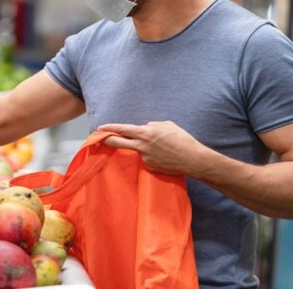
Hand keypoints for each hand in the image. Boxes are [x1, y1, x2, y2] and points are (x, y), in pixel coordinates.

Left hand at [97, 121, 212, 176]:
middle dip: (108, 140)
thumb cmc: (182, 139)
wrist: (192, 160)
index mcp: (145, 133)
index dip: (110, 128)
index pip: (123, 129)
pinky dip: (152, 155)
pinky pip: (147, 158)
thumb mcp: (167, 125)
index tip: (100, 128)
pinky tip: (164, 156)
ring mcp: (145, 158)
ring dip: (143, 147)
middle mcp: (142, 146)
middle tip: (99, 138)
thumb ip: (153, 125)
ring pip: (138, 150)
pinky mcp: (150, 167)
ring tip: (162, 147)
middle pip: (119, 142)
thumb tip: (146, 127)